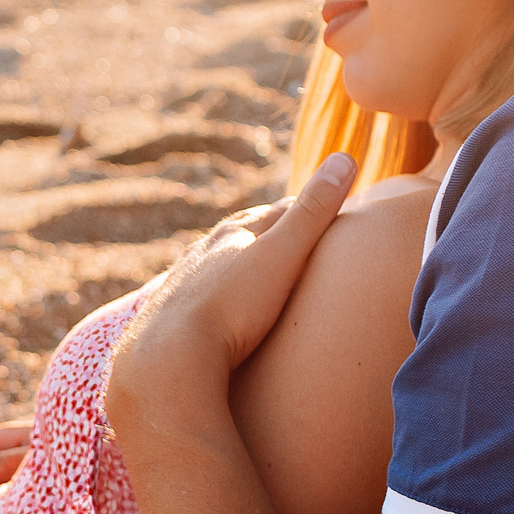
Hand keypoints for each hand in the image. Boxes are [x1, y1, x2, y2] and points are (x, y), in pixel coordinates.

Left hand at [105, 155, 354, 439]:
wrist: (168, 357)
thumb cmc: (232, 306)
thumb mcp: (282, 255)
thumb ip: (313, 212)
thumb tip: (346, 157)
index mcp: (233, 234)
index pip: (278, 213)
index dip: (307, 209)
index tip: (330, 205)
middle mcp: (203, 253)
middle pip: (243, 235)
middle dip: (269, 232)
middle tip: (292, 231)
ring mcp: (182, 285)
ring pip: (216, 265)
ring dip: (236, 264)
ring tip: (251, 268)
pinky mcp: (169, 319)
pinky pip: (198, 300)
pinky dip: (214, 297)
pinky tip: (213, 309)